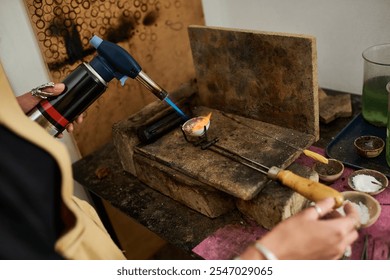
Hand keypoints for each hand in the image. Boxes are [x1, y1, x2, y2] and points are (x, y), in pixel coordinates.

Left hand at [17, 83, 83, 137]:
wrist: (12, 115)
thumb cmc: (20, 104)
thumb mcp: (35, 95)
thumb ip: (47, 90)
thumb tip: (62, 86)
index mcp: (52, 100)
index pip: (68, 102)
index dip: (76, 107)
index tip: (80, 112)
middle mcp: (52, 110)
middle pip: (68, 114)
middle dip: (75, 119)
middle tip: (77, 122)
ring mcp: (49, 119)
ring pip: (63, 123)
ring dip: (68, 126)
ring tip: (69, 129)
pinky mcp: (45, 127)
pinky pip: (55, 131)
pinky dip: (59, 133)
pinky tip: (60, 134)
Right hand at [239, 197, 359, 259]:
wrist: (277, 254)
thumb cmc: (289, 234)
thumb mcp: (305, 215)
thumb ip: (322, 206)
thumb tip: (331, 200)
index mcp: (336, 231)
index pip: (354, 219)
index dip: (352, 209)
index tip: (346, 204)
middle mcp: (339, 245)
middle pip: (352, 231)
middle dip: (345, 220)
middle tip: (330, 212)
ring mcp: (333, 255)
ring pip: (345, 241)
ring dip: (339, 231)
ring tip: (322, 223)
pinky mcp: (326, 260)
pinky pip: (336, 249)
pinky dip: (333, 240)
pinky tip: (318, 234)